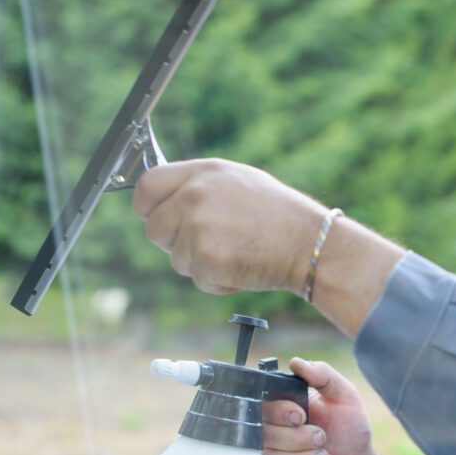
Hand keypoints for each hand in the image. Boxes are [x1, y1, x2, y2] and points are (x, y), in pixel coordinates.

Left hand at [132, 157, 405, 336]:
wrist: (309, 243)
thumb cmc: (279, 215)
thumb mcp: (238, 184)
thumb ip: (200, 187)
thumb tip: (167, 199)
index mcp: (203, 173)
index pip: (148, 185)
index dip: (145, 206)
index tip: (152, 217)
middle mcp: (195, 196)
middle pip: (154, 228)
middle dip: (173, 242)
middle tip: (206, 244)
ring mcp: (198, 227)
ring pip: (176, 258)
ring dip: (200, 263)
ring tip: (236, 251)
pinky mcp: (206, 259)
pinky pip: (196, 279)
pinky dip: (216, 281)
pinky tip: (242, 266)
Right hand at [263, 358, 393, 454]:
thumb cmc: (349, 429)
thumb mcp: (344, 395)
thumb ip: (323, 374)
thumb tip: (296, 363)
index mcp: (282, 405)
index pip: (263, 405)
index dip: (281, 412)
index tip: (302, 416)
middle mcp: (270, 429)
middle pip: (265, 434)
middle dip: (300, 439)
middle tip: (321, 437)